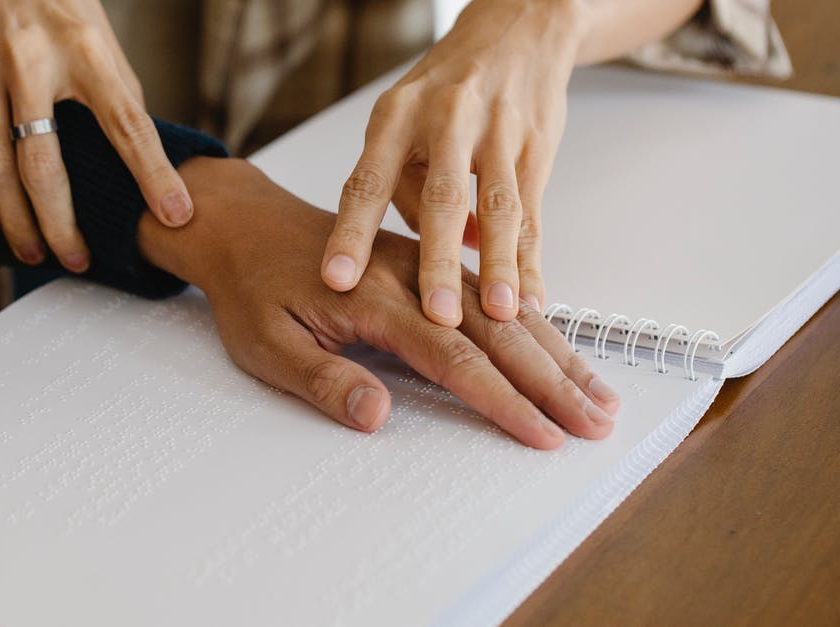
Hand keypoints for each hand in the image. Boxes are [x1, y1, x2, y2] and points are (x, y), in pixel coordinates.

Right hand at [0, 0, 191, 269]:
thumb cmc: (58, 10)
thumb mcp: (101, 42)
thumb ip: (119, 100)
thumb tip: (148, 171)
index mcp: (85, 47)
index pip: (127, 122)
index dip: (152, 174)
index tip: (175, 216)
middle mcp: (28, 53)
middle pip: (45, 164)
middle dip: (62, 224)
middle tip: (77, 261)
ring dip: (15, 220)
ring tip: (33, 252)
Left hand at [141, 158, 618, 448]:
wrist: (241, 222)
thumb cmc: (250, 286)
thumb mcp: (264, 344)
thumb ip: (322, 380)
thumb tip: (378, 416)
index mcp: (375, 297)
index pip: (453, 356)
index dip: (502, 400)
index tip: (543, 434)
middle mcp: (412, 274)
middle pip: (498, 330)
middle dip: (552, 380)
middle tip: (598, 420)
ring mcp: (424, 262)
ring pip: (504, 309)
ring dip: (555, 352)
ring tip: (598, 393)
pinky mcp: (427, 259)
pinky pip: (491, 290)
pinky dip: (533, 320)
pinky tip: (561, 346)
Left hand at [322, 0, 589, 325]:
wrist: (518, 27)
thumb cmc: (445, 88)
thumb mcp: (403, 121)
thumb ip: (405, 191)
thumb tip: (434, 257)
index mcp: (395, 115)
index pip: (365, 181)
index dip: (351, 233)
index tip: (336, 279)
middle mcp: (445, 119)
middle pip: (439, 198)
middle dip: (437, 262)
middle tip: (434, 315)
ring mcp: (497, 131)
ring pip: (498, 206)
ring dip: (500, 265)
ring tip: (499, 315)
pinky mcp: (538, 145)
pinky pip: (533, 212)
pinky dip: (531, 259)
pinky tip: (529, 297)